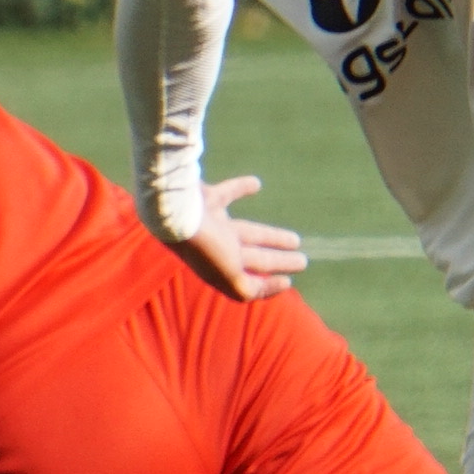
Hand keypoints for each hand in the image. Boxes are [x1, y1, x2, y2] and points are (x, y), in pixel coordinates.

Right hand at [160, 175, 307, 299]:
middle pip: (254, 258)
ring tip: (296, 239)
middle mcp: (215, 249)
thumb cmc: (203, 246)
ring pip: (247, 231)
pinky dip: (241, 189)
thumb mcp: (229, 277)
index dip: (267, 287)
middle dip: (277, 262)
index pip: (247, 283)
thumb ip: (249, 288)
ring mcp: (210, 225)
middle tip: (302, 262)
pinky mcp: (205, 199)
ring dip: (270, 237)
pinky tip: (255, 184)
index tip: (289, 281)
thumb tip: (277, 285)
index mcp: (220, 270)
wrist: (170, 211)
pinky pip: (227, 194)